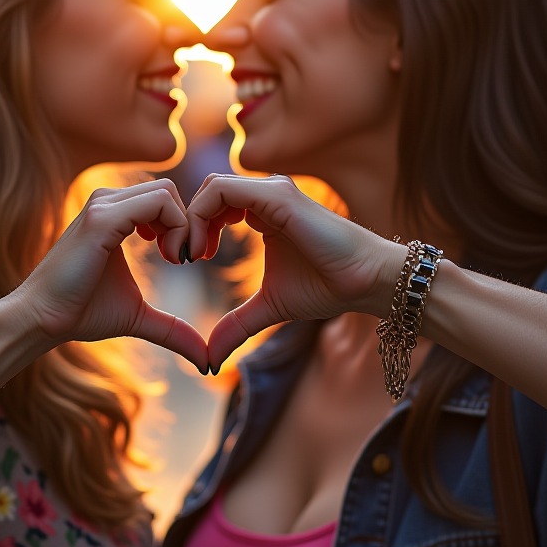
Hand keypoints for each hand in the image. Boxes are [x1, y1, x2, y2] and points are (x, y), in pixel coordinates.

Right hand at [15, 180, 207, 371]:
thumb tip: (206, 361)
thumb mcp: (138, 314)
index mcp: (114, 212)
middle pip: (168, 190)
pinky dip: (176, 227)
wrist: (42, 320)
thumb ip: (172, 328)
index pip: (163, 197)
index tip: (183, 260)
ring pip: (166, 192)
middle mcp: (107, 201)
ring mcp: (102, 206)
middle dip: (188, 223)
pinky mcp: (101, 219)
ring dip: (184, 226)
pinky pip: (157, 202)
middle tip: (184, 259)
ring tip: (176, 259)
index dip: (183, 225)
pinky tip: (169, 258)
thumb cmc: (83, 312)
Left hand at [183, 174, 404, 370]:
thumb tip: (209, 359)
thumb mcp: (269, 306)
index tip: (185, 261)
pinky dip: (202, 215)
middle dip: (185, 222)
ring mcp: (272, 191)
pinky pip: (222, 190)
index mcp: (262, 210)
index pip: (213, 202)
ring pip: (210, 186)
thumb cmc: (326, 287)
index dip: (192, 227)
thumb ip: (237, 324)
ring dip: (191, 219)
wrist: (366, 282)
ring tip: (191, 256)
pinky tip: (205, 251)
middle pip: (206, 191)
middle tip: (181, 258)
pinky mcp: (277, 196)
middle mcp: (266, 194)